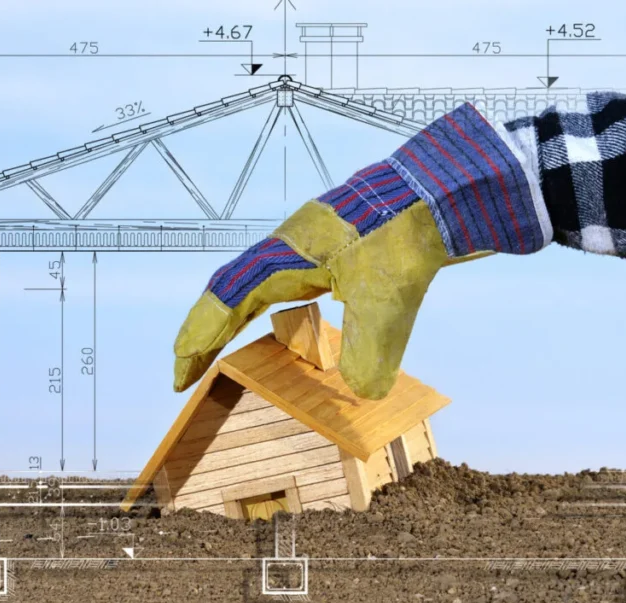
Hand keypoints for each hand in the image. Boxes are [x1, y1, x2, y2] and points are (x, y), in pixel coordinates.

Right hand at [173, 178, 458, 399]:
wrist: (446, 190)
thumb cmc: (406, 234)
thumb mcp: (384, 303)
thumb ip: (367, 352)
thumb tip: (363, 389)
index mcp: (284, 256)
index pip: (225, 300)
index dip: (199, 339)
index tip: (179, 376)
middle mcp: (292, 249)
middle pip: (235, 292)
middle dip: (209, 333)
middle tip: (189, 371)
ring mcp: (318, 247)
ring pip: (267, 288)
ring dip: (248, 321)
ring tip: (237, 353)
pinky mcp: (347, 250)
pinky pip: (302, 286)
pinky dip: (291, 313)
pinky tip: (306, 331)